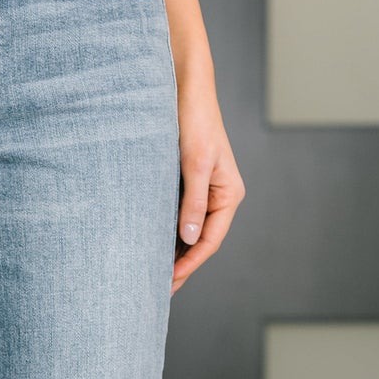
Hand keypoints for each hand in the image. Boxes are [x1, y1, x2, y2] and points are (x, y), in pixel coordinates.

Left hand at [171, 74, 244, 295]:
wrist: (183, 87)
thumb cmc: (194, 120)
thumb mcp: (194, 163)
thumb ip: (192, 202)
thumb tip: (189, 239)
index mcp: (228, 194)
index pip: (210, 240)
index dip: (190, 263)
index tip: (168, 282)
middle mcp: (218, 196)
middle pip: (200, 241)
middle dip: (181, 265)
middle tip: (157, 291)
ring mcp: (202, 191)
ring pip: (188, 231)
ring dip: (172, 252)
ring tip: (151, 276)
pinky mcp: (185, 183)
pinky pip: (177, 216)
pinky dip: (165, 233)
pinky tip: (150, 246)